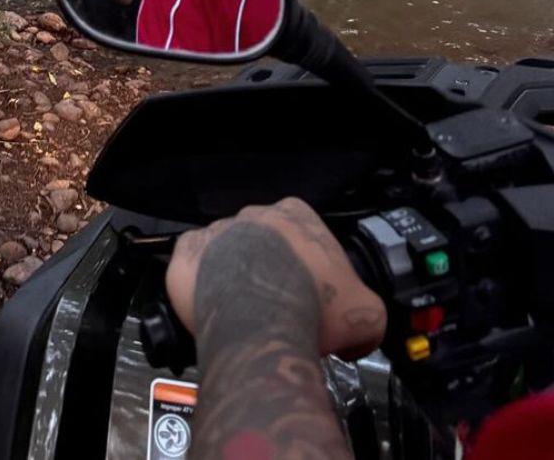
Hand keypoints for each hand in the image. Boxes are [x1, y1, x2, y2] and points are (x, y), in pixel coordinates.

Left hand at [165, 199, 385, 459]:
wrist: (263, 325)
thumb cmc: (313, 309)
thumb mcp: (366, 315)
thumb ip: (367, 315)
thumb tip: (357, 337)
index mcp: (297, 215)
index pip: (304, 232)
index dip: (309, 265)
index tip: (311, 292)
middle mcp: (254, 215)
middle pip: (264, 241)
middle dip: (271, 269)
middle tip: (278, 304)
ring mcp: (217, 230)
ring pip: (226, 251)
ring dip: (233, 275)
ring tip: (245, 311)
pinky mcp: (187, 254)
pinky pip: (191, 265)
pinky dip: (199, 282)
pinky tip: (214, 306)